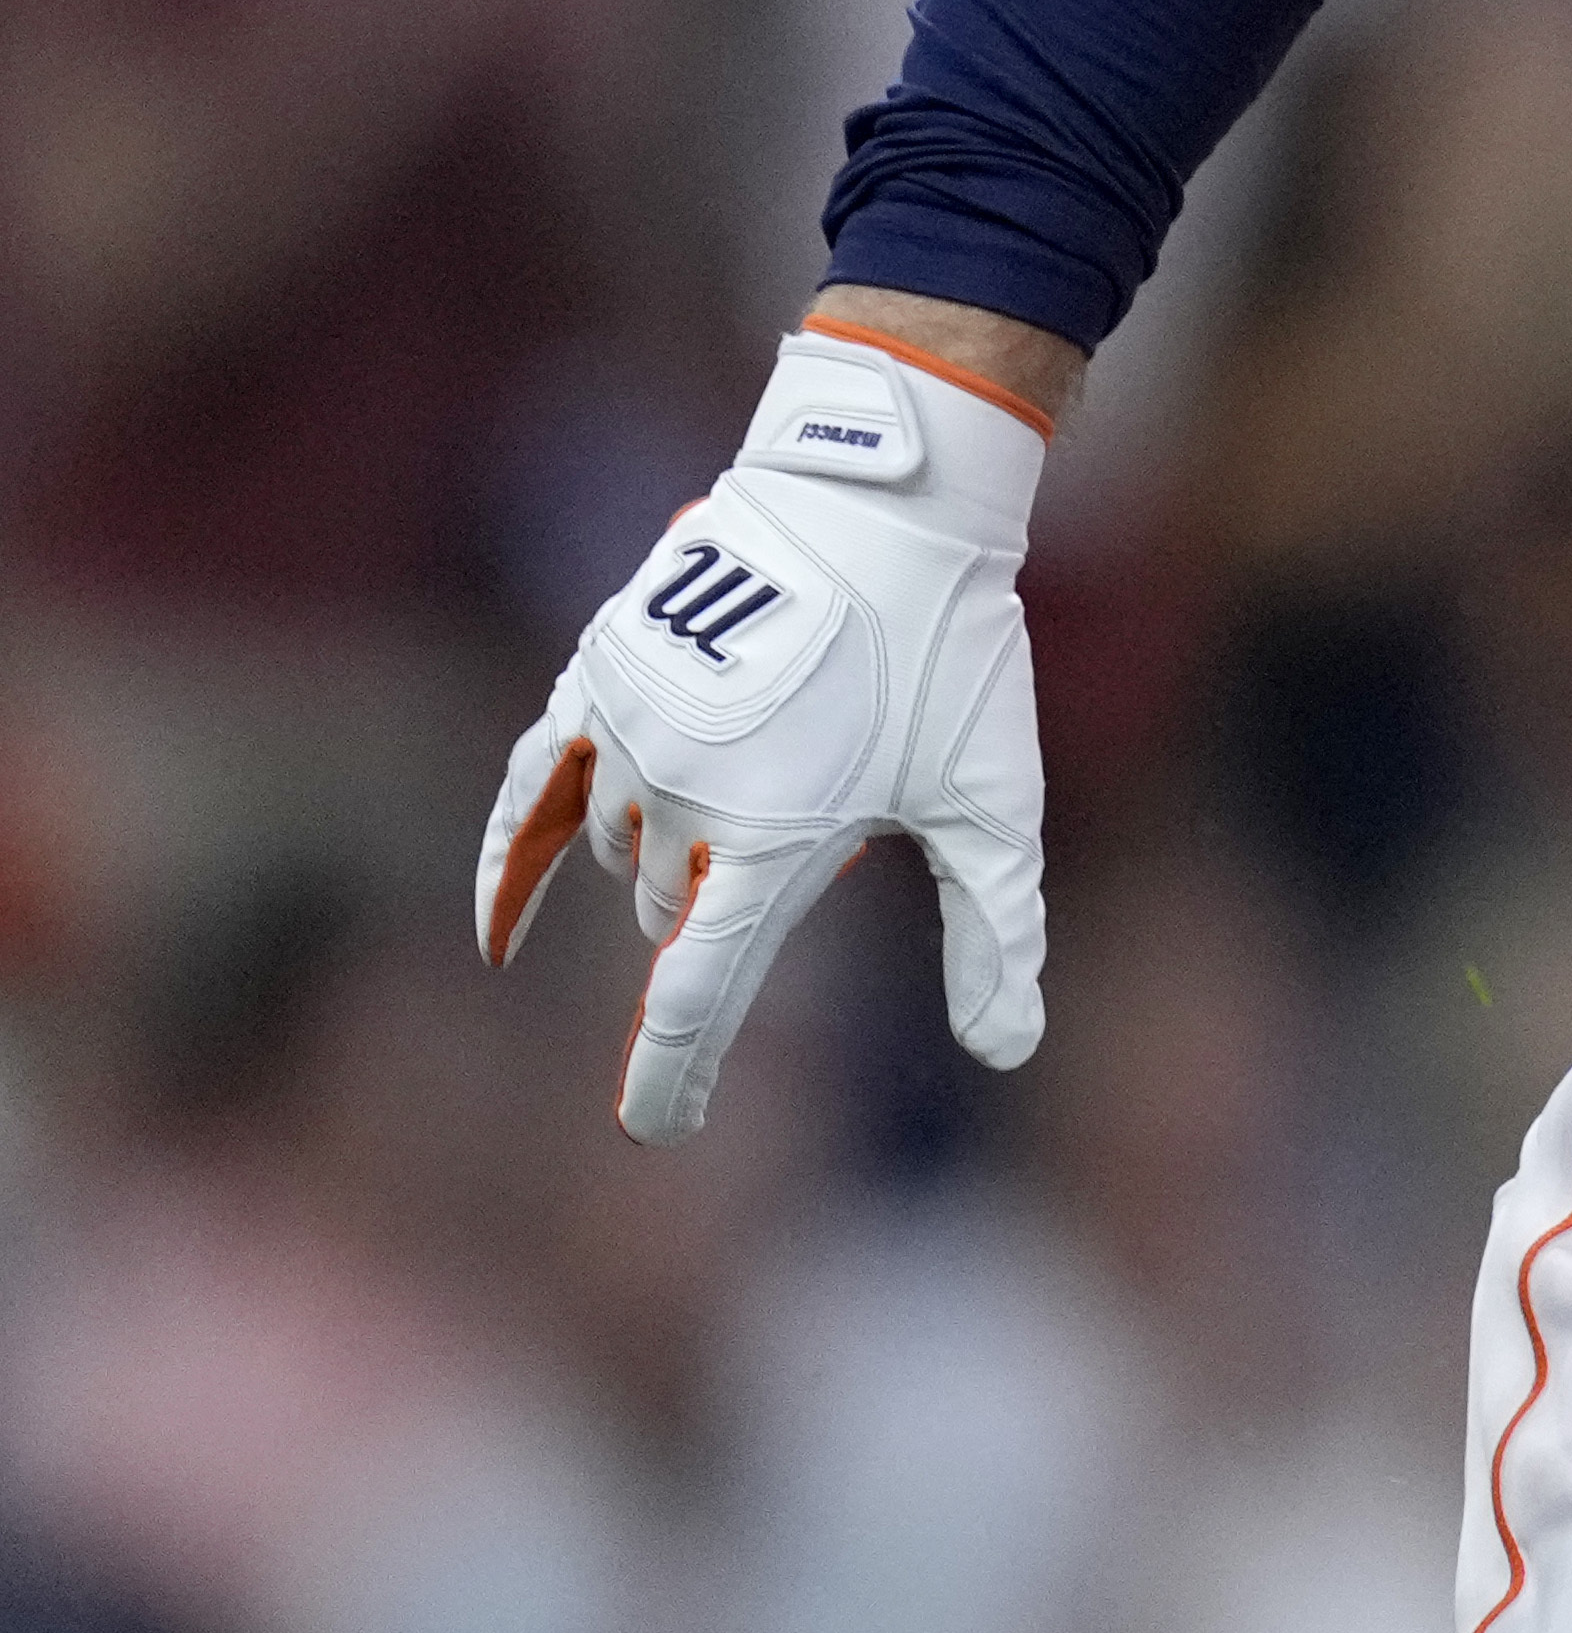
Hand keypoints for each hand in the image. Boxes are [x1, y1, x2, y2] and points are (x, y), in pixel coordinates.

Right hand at [472, 327, 1054, 1142]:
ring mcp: (627, 735)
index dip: (674, 1074)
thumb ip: (997, 931)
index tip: (657, 1130)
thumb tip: (1008, 1050)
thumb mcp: (994, 801)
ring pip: (621, 854)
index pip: (697, 996)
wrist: (884, 502)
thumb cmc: (952, 653)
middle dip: (726, 909)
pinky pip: (529, 793)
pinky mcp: (595, 679)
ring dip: (673, 858)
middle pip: (675, 914)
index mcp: (773, 840)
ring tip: (762, 786)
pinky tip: (501, 930)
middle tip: (819, 831)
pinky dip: (513, 863)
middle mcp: (682, 798)